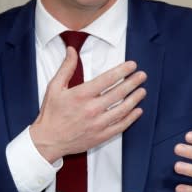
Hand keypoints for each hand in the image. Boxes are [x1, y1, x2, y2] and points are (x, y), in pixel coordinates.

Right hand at [30, 46, 146, 162]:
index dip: (122, 71)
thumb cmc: (51, 113)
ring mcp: (98, 124)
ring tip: (142, 91)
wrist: (48, 141)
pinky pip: (120, 126)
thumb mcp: (54, 87)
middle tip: (142, 75)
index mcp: (81, 95)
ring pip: (122, 109)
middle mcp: (91, 109)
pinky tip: (137, 111)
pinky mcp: (100, 136)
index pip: (107, 79)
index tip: (132, 65)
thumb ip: (66, 68)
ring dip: (135, 99)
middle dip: (133, 82)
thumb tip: (72, 50)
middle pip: (118, 93)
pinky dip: (131, 118)